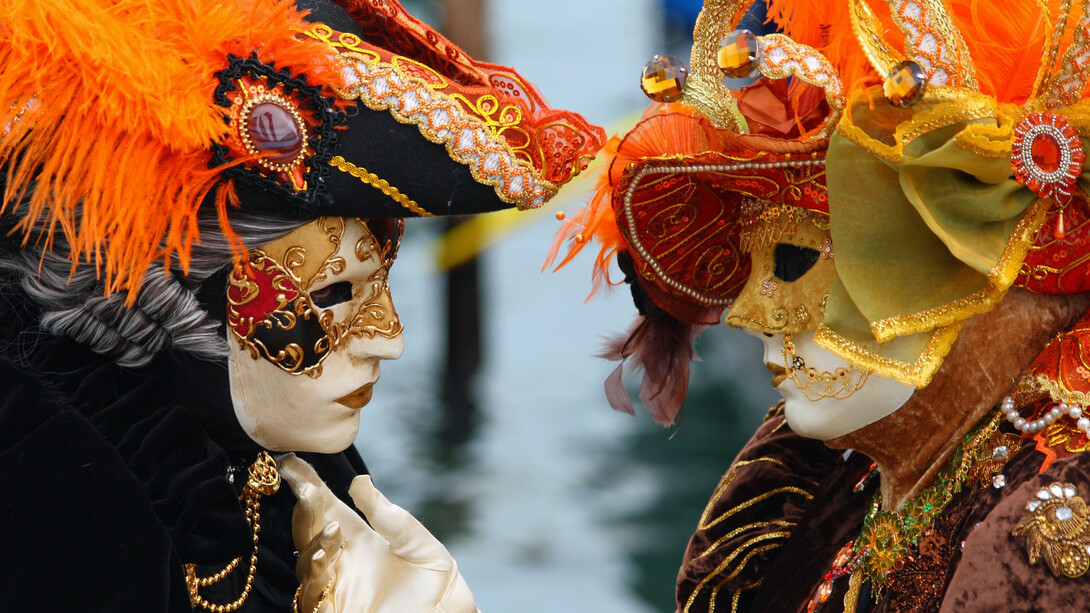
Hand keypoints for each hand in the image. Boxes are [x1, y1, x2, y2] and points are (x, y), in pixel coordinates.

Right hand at [278, 454, 477, 612]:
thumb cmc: (438, 584)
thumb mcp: (418, 544)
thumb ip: (391, 517)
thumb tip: (360, 480)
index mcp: (361, 541)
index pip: (328, 509)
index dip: (309, 486)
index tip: (291, 462)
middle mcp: (343, 564)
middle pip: (310, 534)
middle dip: (306, 512)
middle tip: (309, 491)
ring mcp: (336, 592)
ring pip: (307, 566)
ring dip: (314, 547)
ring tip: (331, 532)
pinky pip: (312, 603)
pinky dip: (314, 584)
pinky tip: (326, 565)